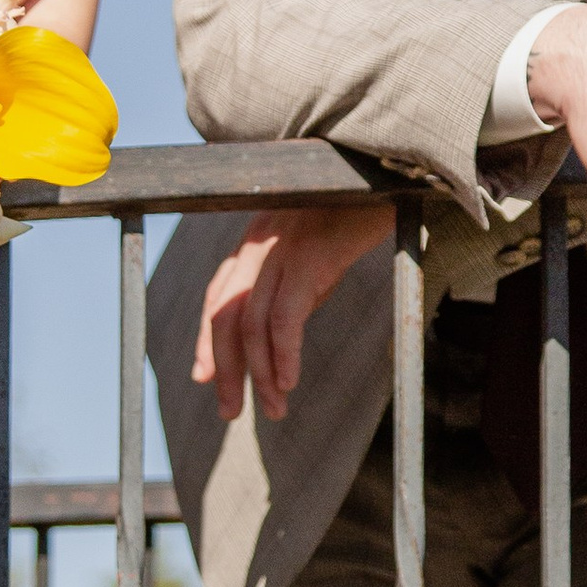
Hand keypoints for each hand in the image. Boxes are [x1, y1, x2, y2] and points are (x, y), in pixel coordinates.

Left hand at [191, 201, 391, 423]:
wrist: (383, 174)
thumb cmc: (355, 212)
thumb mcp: (314, 251)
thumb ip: (292, 286)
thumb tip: (282, 339)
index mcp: (254, 241)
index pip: (218, 298)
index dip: (208, 342)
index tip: (204, 378)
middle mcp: (257, 245)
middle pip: (225, 317)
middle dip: (224, 369)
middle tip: (229, 411)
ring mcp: (280, 249)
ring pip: (253, 324)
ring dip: (260, 374)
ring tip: (274, 408)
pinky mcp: (308, 257)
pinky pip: (285, 316)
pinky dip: (284, 354)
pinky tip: (289, 382)